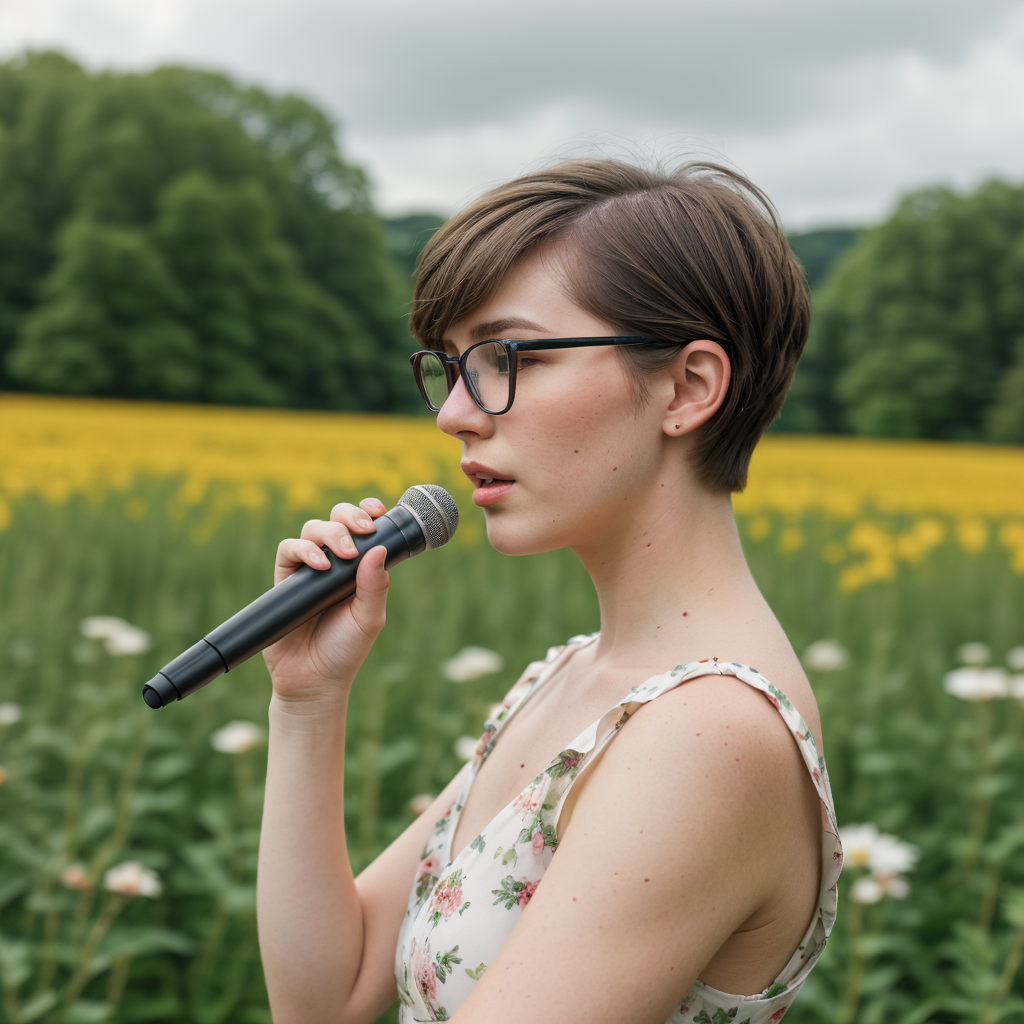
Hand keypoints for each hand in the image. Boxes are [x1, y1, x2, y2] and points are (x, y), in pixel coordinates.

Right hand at [263, 497, 390, 706]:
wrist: (313, 680)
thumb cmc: (345, 650)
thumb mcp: (369, 618)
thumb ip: (376, 586)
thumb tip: (379, 549)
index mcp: (360, 568)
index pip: (363, 529)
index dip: (368, 512)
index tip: (378, 512)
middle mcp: (335, 564)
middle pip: (337, 519)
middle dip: (349, 516)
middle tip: (362, 531)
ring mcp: (309, 570)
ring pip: (313, 529)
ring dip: (329, 532)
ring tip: (343, 555)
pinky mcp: (285, 580)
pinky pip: (288, 551)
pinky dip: (303, 550)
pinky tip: (319, 566)